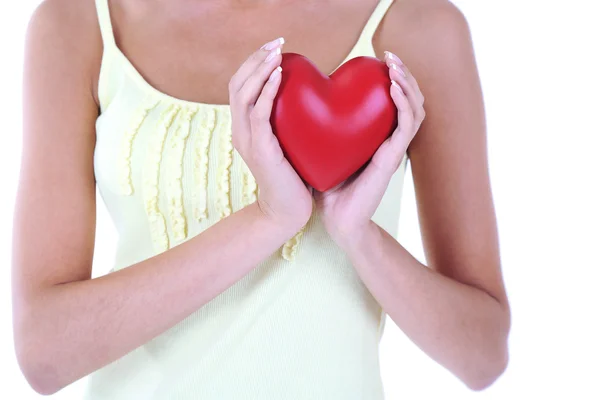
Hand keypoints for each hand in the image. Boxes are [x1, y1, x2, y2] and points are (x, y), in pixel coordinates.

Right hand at [229, 38, 312, 227]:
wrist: (287, 212)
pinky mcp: (260, 150)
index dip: (253, 64)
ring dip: (260, 69)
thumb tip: (306, 96)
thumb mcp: (288, 144)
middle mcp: (240, 131)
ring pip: (243, 95)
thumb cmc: (294, 178)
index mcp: (245, 128)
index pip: (240, 86)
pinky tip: (279, 75)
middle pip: (237, 84)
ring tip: (277, 53)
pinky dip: (267, 91)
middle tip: (277, 44)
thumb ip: (287, 121)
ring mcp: (247, 141)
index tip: (274, 48)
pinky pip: (259, 114)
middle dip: (255, 59)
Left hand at [314, 51, 425, 246]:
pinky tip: (393, 87)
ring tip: (394, 66)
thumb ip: (323, 126)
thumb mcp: (324, 148)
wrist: (336, 220)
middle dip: (404, 74)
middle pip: (410, 100)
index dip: (393, 78)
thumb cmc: (327, 186)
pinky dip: (404, 103)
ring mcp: (394, 149)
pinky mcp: (393, 158)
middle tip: (389, 56)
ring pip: (415, 109)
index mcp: (377, 136)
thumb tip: (303, 99)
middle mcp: (389, 140)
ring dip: (408, 84)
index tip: (378, 58)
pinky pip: (407, 125)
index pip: (395, 101)